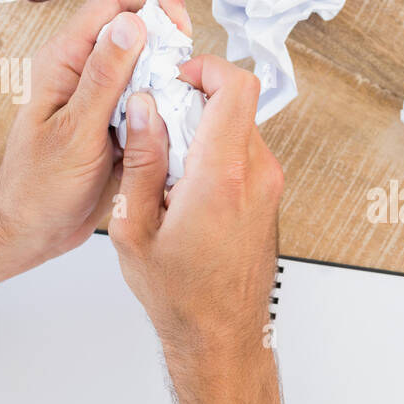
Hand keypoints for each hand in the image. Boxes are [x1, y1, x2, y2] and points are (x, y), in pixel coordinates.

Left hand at [0, 0, 192, 269]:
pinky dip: (170, 104)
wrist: (31, 229)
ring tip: (183, 104)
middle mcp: (86, 68)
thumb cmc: (39, 187)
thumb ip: (103, 77)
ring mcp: (103, 92)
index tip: (184, 29)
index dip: (156, 1)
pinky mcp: (118, 117)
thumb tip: (132, 24)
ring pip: (150, 62)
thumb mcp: (76, 132)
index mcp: (66, 58)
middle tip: (188, 76)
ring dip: (174, 76)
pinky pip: (152, 96)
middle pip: (139, 25)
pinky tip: (176, 127)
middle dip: (172, 42)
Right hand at [108, 56, 282, 380]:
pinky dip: (214, 153)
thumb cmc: (181, 295)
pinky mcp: (269, 197)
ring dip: (202, 129)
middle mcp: (256, 176)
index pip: (236, 88)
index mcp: (223, 178)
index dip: (205, 68)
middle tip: (156, 122)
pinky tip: (183, 185)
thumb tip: (142, 108)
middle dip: (193, 101)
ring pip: (238, 128)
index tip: (175, 77)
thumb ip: (141, 160)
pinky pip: (243, 154)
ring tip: (165, 163)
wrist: (221, 335)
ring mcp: (269, 187)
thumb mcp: (134, 228)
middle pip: (235, 104)